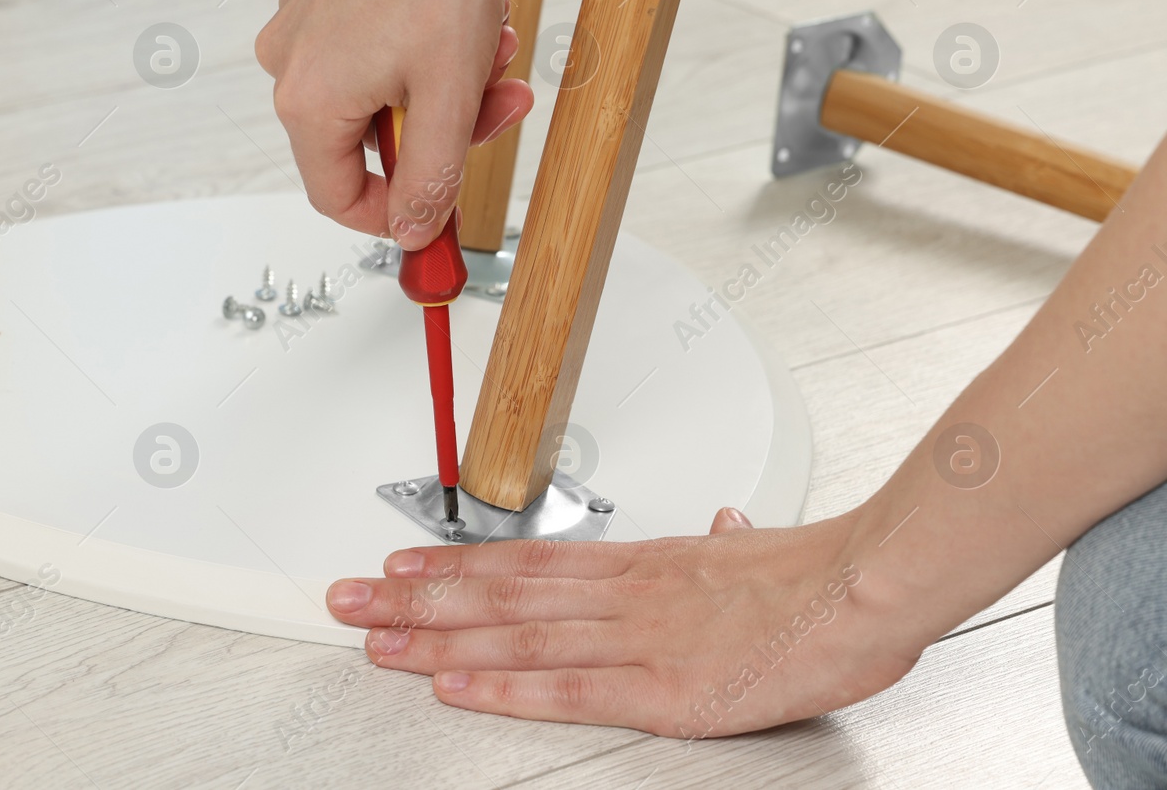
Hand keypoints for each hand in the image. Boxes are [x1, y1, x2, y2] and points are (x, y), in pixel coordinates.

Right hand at [255, 0, 531, 249]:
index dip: (398, 214)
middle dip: (443, 129)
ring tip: (494, 47)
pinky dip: (428, 44)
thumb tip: (411, 228)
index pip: (338, 196)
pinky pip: (378, 43)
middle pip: (370, 138)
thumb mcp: (447, 101)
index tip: (441, 210)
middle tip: (502, 107)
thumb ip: (427, 180)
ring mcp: (305, 18)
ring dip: (446, 83)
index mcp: (306, 101)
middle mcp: (289, 60)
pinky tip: (470, 16)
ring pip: (383, 88)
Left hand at [325, 508, 924, 737]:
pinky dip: (503, 685)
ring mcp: (638, 638)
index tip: (401, 566)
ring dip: (436, 636)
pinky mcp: (665, 689)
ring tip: (375, 638)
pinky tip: (453, 684)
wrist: (868, 584)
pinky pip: (567, 686)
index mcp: (644, 564)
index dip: (455, 565)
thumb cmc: (820, 572)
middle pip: (500, 592)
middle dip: (416, 599)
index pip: (526, 561)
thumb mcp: (760, 549)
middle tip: (349, 600)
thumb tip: (723, 530)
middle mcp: (624, 593)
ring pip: (516, 632)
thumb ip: (724, 547)